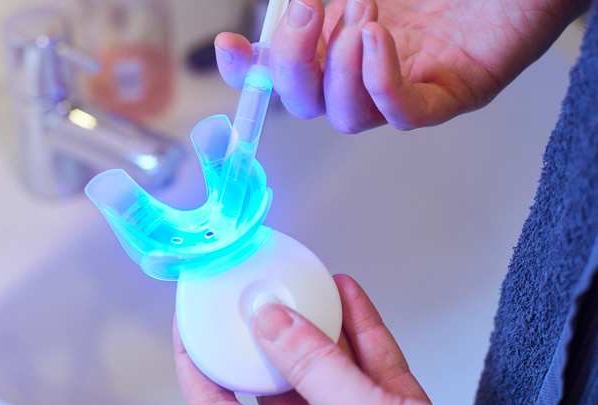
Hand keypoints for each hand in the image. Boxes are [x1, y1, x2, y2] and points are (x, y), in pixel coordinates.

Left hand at [173, 274, 526, 404]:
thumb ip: (314, 369)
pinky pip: (369, 373)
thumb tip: (271, 322)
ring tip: (301, 284)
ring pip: (326, 374)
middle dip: (267, 337)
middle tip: (253, 295)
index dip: (198, 370)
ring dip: (318, 327)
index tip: (188, 328)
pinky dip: (361, 335)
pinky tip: (349, 299)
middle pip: (274, 388)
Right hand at [215, 0, 585, 132]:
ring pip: (346, 116)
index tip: (231, 47)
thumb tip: (279, 0)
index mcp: (342, 35)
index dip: (249, 69)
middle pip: (305, 103)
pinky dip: (379, 82)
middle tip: (305, 15)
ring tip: (359, 21)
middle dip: (291, 65)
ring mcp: (408, 83)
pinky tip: (377, 41)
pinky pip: (401, 113)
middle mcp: (368, 67)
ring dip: (338, 72)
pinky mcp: (451, 94)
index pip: (283, 70)